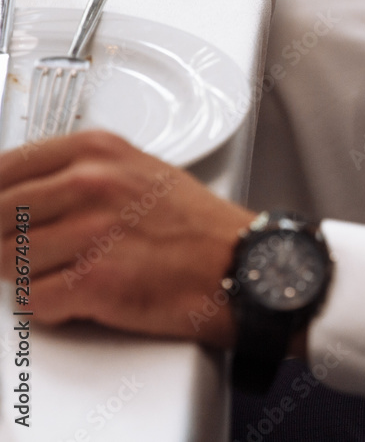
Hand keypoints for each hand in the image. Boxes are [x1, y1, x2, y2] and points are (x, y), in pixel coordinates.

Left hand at [0, 132, 254, 346]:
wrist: (246, 266)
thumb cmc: (200, 228)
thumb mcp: (141, 172)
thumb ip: (80, 174)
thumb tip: (21, 193)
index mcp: (98, 151)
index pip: (4, 169)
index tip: (0, 218)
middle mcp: (92, 184)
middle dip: (6, 242)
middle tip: (35, 254)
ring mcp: (92, 231)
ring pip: (6, 262)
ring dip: (28, 278)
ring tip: (68, 275)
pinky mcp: (96, 281)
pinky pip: (32, 301)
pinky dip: (49, 308)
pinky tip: (78, 298)